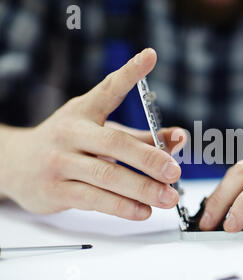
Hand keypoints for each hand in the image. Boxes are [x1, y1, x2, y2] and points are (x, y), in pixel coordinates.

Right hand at [0, 48, 186, 219]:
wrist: (15, 165)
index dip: (129, 73)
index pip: (108, 89)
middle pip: (114, 143)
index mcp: (83, 112)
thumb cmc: (69, 145)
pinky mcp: (55, 190)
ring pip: (106, 175)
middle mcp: (70, 133)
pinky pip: (93, 199)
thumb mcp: (99, 132)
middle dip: (149, 158)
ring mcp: (59, 161)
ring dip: (141, 188)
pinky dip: (121, 207)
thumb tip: (179, 138)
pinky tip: (143, 212)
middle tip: (175, 171)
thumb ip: (141, 137)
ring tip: (168, 197)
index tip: (150, 56)